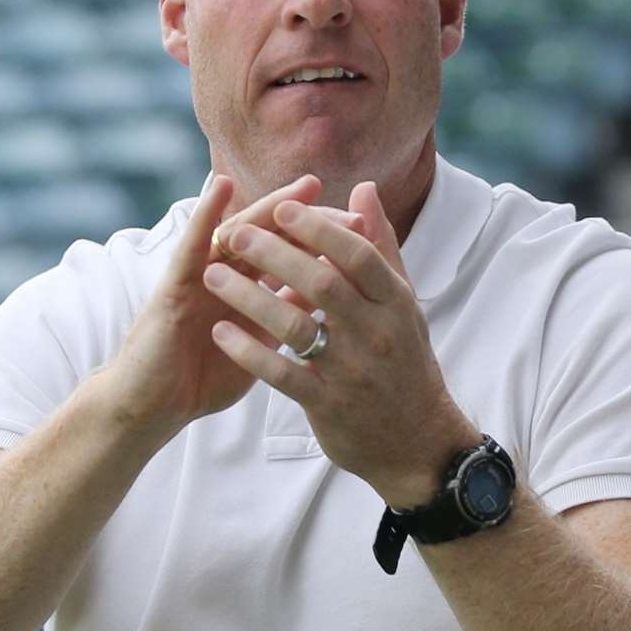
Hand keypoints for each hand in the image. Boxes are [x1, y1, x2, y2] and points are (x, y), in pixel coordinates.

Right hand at [100, 174, 363, 448]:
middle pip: (273, 238)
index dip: (326, 243)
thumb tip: (325, 303)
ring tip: (302, 186)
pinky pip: (192, 245)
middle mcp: (227, 278)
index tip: (364, 229)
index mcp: (250, 293)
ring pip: (240, 233)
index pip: (293, 258)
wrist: (153, 408)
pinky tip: (221, 189)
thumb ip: (285, 322)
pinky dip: (206, 214)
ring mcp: (200, 277)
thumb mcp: (257, 348)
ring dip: (270, 207)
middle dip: (309, 220)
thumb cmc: (200, 380)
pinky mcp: (174, 285)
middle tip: (347, 201)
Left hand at [204, 181, 478, 505]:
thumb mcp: (402, 303)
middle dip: (275, 254)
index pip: (359, 255)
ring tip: (213, 275)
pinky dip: (249, 351)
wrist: (417, 442)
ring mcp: (352, 371)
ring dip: (250, 296)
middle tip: (234, 234)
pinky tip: (221, 331)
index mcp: (395, 303)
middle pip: (322, 283)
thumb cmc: (406, 361)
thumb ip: (380, 245)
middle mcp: (377, 334)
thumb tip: (363, 189)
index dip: (320, 228)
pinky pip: (282, 373)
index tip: (281, 207)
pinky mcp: (328, 405)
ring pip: (295, 326)